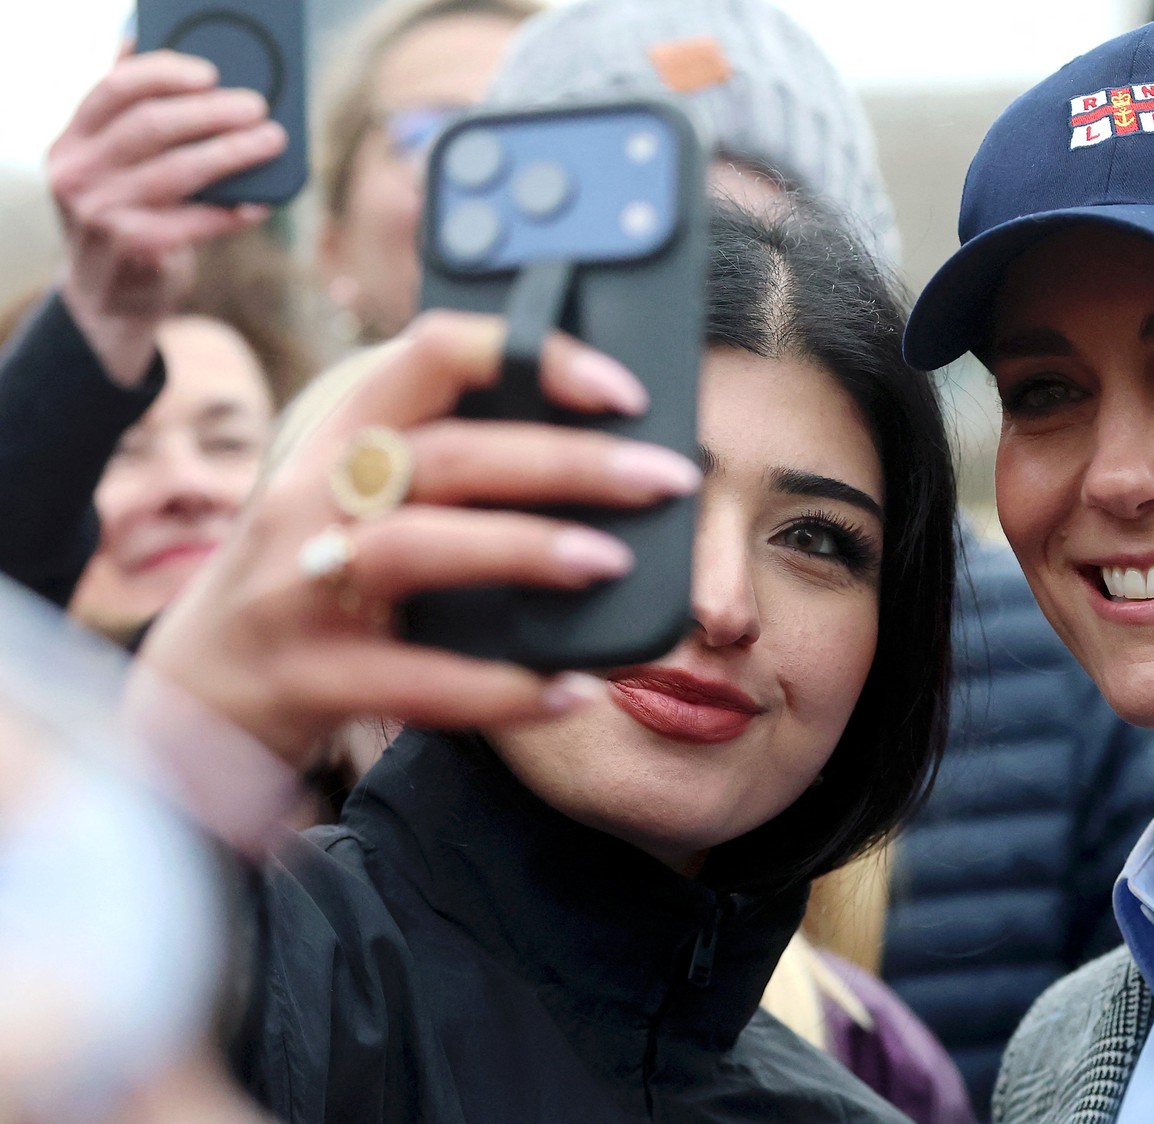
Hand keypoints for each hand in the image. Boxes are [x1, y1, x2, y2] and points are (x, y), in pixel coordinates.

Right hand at [46, 51, 285, 385]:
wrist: (107, 299)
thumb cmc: (124, 219)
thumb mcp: (111, 170)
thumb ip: (132, 123)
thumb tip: (180, 68)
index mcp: (71, 143)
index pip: (115, 89)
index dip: (164, 72)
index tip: (211, 73)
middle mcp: (77, 175)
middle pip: (151, 125)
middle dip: (211, 112)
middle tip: (257, 107)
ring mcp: (102, 214)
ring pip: (179, 170)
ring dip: (233, 153)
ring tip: (272, 141)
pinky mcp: (135, 248)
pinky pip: (196, 221)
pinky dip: (233, 210)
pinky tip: (261, 203)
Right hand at [136, 312, 701, 765]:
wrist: (194, 694)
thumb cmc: (315, 578)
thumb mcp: (361, 501)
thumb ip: (450, 468)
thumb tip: (603, 452)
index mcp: (341, 437)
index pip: (431, 354)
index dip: (531, 357)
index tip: (621, 388)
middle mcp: (314, 497)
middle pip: (448, 454)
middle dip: (567, 460)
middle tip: (666, 477)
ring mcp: (300, 585)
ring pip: (418, 547)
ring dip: (525, 551)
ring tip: (615, 565)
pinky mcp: (307, 675)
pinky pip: (413, 681)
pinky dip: (498, 690)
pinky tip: (571, 692)